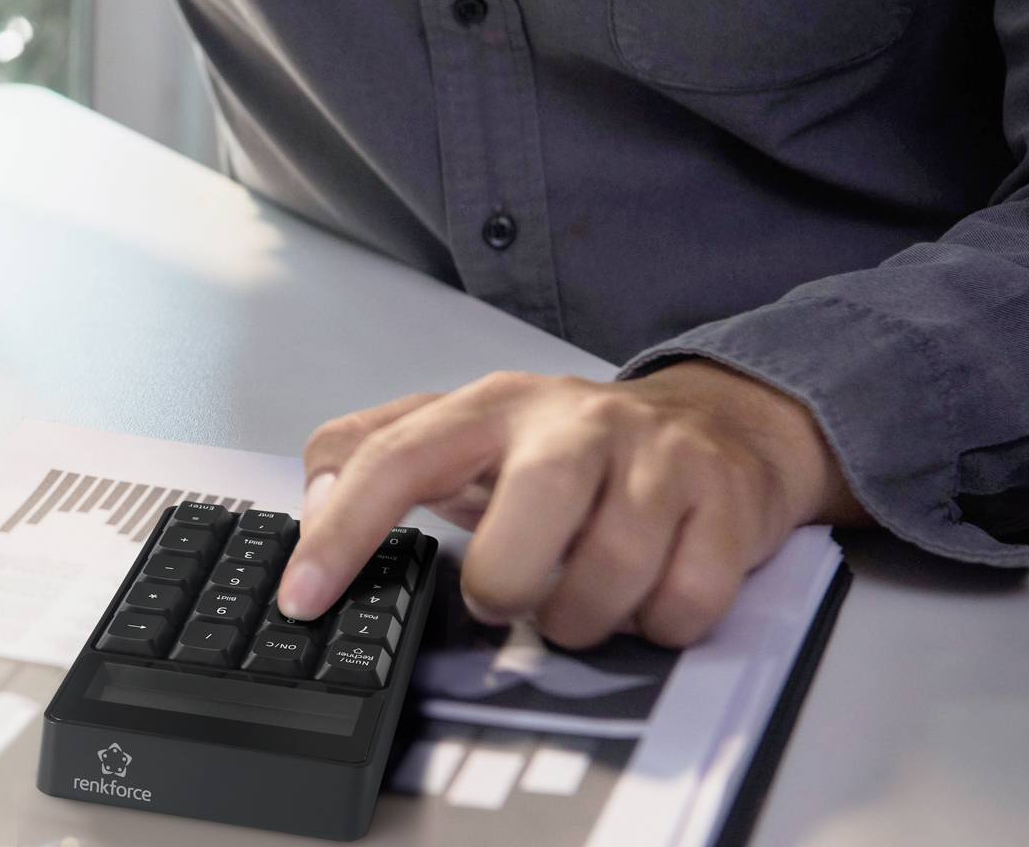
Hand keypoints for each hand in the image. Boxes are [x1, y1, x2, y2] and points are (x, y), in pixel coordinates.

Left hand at [274, 363, 866, 648]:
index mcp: (491, 407)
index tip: (304, 599)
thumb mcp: (468, 433)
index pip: (396, 458)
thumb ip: (378, 454)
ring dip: (584, 617)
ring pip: (611, 572)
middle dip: (506, 585)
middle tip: (507, 596)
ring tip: (579, 601)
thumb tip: (315, 499)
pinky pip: (686, 599)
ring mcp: (656, 459)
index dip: (342, 531)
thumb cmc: (572, 451)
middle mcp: (572, 422)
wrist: (720, 426)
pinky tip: (648, 595)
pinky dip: (659, 622)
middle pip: (522, 523)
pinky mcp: (725, 501)